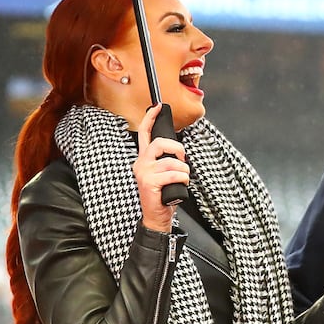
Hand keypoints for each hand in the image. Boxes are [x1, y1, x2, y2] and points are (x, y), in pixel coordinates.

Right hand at [133, 104, 189, 233]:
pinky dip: (183, 178)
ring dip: (184, 170)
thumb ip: (166, 160)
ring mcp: (143, 173)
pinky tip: (180, 184)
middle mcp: (140, 164)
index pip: (144, 134)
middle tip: (182, 159)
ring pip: (171, 162)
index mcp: (144, 159)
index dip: (150, 118)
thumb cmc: (163, 195)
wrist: (157, 216)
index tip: (157, 107)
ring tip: (182, 178)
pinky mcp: (148, 183)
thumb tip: (178, 150)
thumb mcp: (163, 173)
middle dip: (177, 149)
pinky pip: (174, 174)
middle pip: (159, 143)